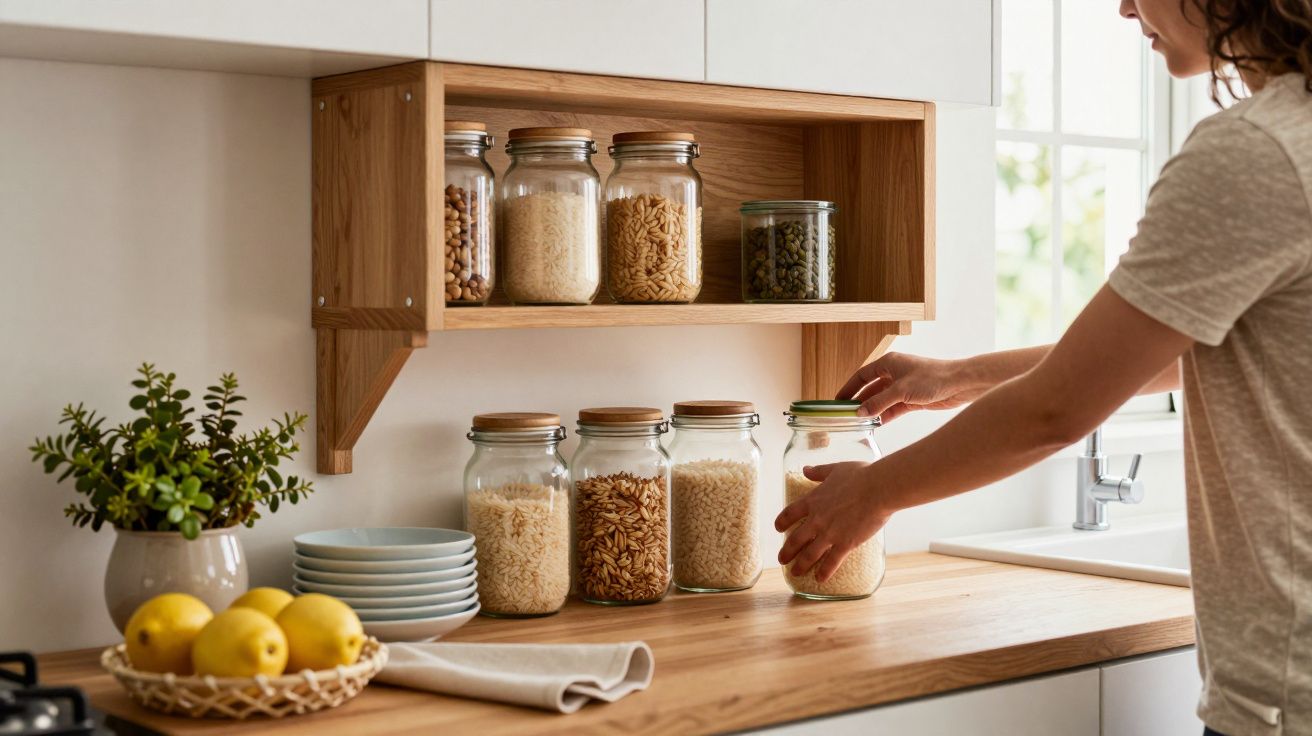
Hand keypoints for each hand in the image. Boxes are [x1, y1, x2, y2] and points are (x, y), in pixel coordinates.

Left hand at [774, 462, 891, 581]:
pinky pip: (831, 562)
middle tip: (782, 559)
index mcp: (813, 500)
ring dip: (800, 565)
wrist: (878, 489)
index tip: (778, 529)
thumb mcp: (835, 469)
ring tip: (795, 573)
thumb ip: (819, 472)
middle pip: (795, 539)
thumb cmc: (860, 476)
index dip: (781, 522)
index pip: (790, 513)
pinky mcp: (845, 544)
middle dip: (786, 551)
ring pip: (809, 554)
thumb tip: (805, 469)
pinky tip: (819, 579)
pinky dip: (824, 572)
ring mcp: (829, 533)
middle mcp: (817, 519)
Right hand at [837, 352, 974, 422]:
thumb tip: (859, 412)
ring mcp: (904, 387)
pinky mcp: (913, 399)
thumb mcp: (901, 391)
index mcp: (889, 363)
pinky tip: (877, 424)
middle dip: (859, 401)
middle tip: (846, 414)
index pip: (862, 375)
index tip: (838, 400)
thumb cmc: (933, 378)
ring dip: (872, 410)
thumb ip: (879, 402)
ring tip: (859, 422)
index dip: (849, 387)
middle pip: (870, 388)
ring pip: (882, 400)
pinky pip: (893, 408)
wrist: (961, 384)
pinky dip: (885, 416)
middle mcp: (895, 373)